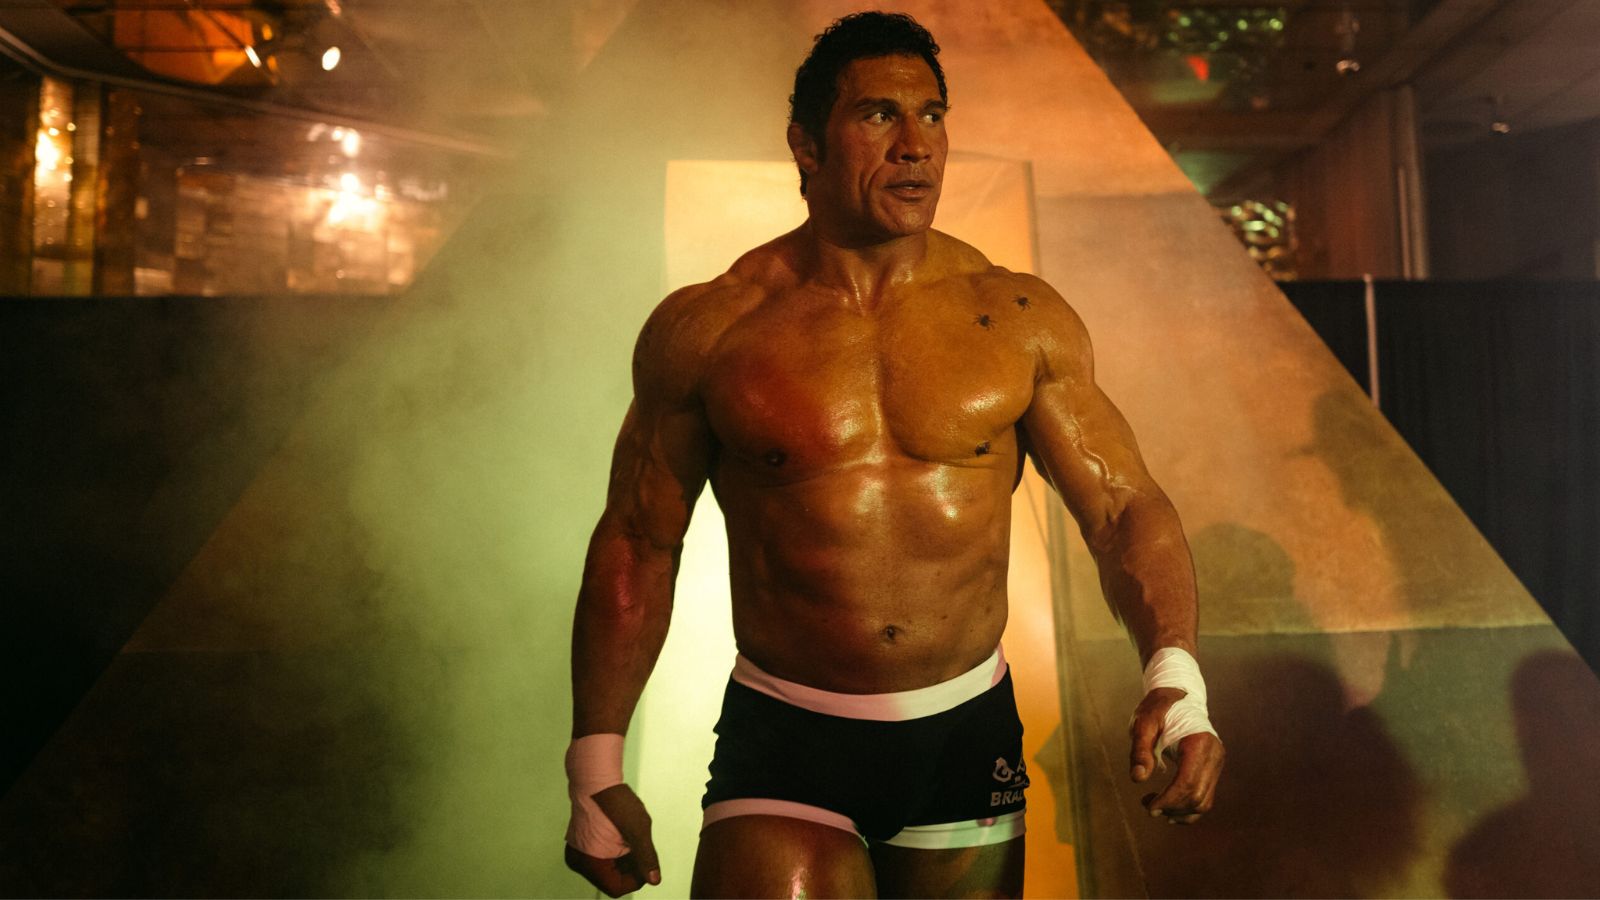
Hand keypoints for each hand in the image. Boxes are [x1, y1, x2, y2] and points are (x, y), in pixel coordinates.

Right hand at [564, 784, 661, 896]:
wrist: (596, 778)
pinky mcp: (580, 844)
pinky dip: (614, 852)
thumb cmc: (616, 801)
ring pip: (607, 869)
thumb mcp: (639, 830)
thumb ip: (647, 858)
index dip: (636, 880)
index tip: (646, 863)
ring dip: (623, 859)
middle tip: (641, 847)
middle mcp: (578, 862)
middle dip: (630, 868)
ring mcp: (578, 853)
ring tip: (631, 838)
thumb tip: (654, 880)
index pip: (616, 888)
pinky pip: (600, 857)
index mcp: (588, 863)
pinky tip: (622, 836)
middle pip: (611, 879)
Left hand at [1129, 687, 1224, 823]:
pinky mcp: (1214, 768)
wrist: (1177, 696)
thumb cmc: (1158, 708)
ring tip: (1155, 806)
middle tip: (1148, 806)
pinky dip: (1188, 807)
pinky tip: (1169, 808)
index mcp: (1199, 743)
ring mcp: (1217, 763)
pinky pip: (1205, 796)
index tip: (1149, 807)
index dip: (1168, 800)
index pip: (1187, 783)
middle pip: (1197, 796)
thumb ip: (1140, 750)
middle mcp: (1214, 755)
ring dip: (1180, 812)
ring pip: (1204, 802)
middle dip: (1172, 808)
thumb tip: (1138, 778)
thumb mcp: (1144, 723)